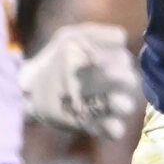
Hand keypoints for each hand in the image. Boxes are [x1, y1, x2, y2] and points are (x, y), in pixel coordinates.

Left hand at [20, 22, 141, 138]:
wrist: (32, 85)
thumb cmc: (56, 57)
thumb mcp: (70, 38)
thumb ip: (95, 33)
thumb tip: (122, 38)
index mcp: (110, 62)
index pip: (123, 59)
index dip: (113, 58)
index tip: (95, 58)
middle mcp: (112, 83)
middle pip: (130, 81)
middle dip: (122, 78)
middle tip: (105, 75)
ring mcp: (104, 104)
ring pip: (126, 105)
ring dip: (122, 103)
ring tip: (114, 101)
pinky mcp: (94, 124)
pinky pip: (115, 130)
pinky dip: (114, 128)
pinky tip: (107, 123)